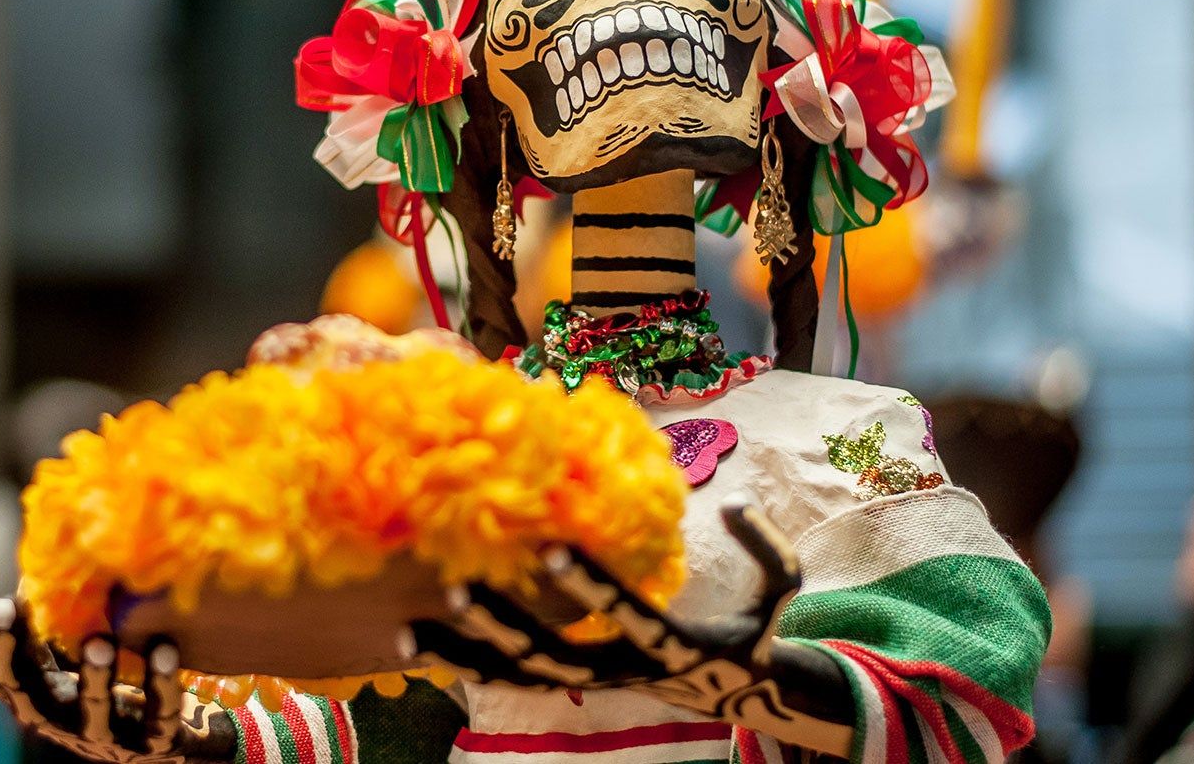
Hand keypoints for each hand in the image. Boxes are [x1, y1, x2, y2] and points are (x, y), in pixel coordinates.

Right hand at [0, 555, 236, 762]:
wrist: (169, 734)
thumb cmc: (107, 672)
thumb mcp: (71, 638)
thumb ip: (51, 606)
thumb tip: (41, 539)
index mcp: (27, 682)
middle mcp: (52, 711)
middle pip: (16, 683)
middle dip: (8, 645)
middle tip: (3, 607)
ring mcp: (99, 733)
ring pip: (89, 710)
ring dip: (93, 677)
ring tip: (100, 642)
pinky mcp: (151, 744)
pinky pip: (156, 716)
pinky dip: (160, 685)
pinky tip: (166, 648)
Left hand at [402, 496, 853, 756]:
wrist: (731, 691)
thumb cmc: (752, 632)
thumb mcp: (780, 596)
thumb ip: (771, 552)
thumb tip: (734, 504)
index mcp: (667, 644)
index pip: (622, 614)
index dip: (589, 584)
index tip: (553, 547)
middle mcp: (620, 670)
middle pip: (551, 655)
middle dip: (503, 623)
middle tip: (456, 586)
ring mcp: (590, 682)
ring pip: (518, 674)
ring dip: (468, 651)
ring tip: (413, 628)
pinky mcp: (570, 684)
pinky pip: (510, 679)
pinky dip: (465, 663)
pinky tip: (416, 643)